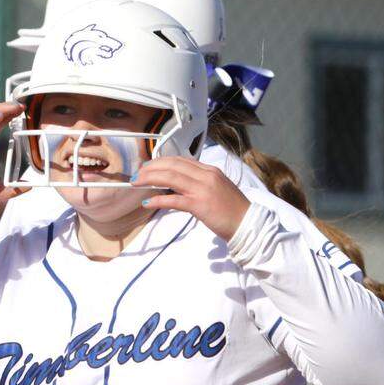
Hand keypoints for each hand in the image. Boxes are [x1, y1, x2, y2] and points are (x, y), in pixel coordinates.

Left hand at [132, 157, 250, 240]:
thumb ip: (198, 183)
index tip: (148, 166)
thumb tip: (175, 185)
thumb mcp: (215, 189)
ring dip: (150, 178)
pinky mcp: (200, 205)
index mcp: (210, 170)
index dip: (161, 162)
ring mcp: (203, 189)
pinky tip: (147, 202)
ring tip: (136, 182)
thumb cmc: (231, 209)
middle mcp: (206, 176)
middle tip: (137, 174)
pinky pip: (174, 200)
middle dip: (151, 168)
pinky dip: (158, 199)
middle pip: (172, 166)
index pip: (180, 160)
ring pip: (171, 178)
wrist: (247, 223)